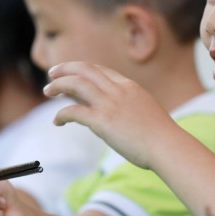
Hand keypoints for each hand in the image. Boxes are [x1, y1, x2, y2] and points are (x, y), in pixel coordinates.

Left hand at [44, 61, 179, 169]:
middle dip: (66, 69)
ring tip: (47, 91)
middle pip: (85, 70)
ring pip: (75, 84)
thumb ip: (130, 106)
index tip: (72, 74)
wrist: (167, 146)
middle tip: (51, 73)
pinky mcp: (102, 121)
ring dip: (58, 85)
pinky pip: (74, 111)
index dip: (83, 70)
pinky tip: (57, 122)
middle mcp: (118, 90)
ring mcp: (110, 104)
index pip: (100, 70)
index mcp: (129, 86)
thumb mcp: (146, 111)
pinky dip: (61, 114)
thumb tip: (118, 114)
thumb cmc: (160, 136)